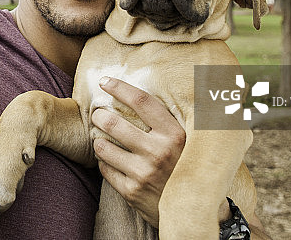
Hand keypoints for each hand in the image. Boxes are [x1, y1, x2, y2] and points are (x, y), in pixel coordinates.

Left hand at [90, 77, 184, 224]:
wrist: (193, 209)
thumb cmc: (187, 167)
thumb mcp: (188, 141)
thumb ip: (169, 119)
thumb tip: (145, 91)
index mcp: (175, 134)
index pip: (142, 101)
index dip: (119, 88)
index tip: (104, 81)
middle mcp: (159, 152)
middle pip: (114, 123)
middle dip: (99, 116)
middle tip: (97, 114)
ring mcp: (144, 173)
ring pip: (104, 147)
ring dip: (98, 140)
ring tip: (101, 139)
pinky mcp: (132, 192)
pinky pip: (105, 169)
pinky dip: (104, 162)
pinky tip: (110, 160)